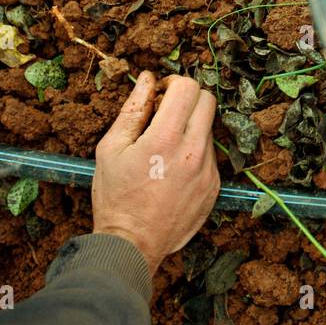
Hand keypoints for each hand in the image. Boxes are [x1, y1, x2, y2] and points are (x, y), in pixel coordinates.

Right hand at [92, 72, 220, 275]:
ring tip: (165, 146)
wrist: (133, 244)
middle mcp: (194, 151)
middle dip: (187, 98)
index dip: (173, 83)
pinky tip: (173, 169)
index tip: (160, 95)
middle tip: (166, 112)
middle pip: (207, 100)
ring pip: (209, 128)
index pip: (187, 87)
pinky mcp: (214, 186)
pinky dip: (195, 151)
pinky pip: (210, 155)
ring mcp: (209, 170)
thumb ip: (132, 110)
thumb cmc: (116, 197)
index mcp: (166, 138)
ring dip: (191, 125)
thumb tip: (147, 80)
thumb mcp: (111, 149)